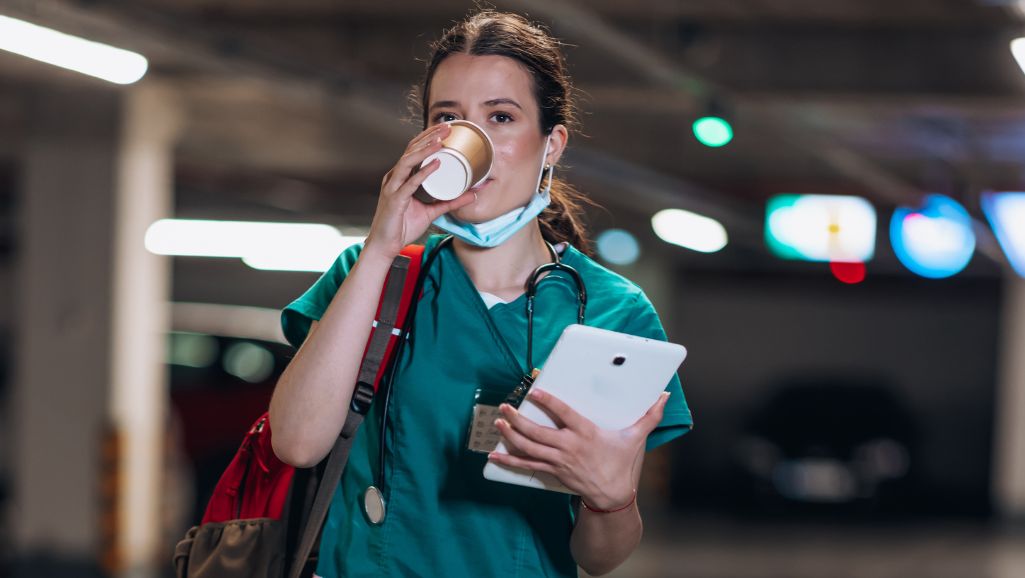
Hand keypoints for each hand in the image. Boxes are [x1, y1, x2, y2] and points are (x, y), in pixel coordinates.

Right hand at [363, 123, 476, 257]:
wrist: (385, 246)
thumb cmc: (402, 227)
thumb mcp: (431, 212)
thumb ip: (450, 203)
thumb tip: (471, 195)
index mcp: (401, 177)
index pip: (413, 150)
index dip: (428, 137)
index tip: (446, 129)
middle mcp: (395, 178)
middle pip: (411, 149)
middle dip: (429, 136)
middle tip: (448, 127)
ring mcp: (393, 187)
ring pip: (408, 161)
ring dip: (426, 149)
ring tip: (442, 140)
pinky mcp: (395, 200)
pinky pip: (410, 183)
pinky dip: (424, 172)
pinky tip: (436, 163)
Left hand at [489, 389, 670, 509]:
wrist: (612, 497)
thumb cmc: (621, 464)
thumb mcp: (635, 438)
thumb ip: (649, 416)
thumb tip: (665, 397)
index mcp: (586, 433)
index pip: (564, 414)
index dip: (548, 402)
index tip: (535, 392)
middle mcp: (569, 447)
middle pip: (538, 432)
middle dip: (518, 419)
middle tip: (505, 407)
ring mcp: (559, 461)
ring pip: (529, 448)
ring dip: (510, 436)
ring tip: (498, 423)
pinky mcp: (553, 472)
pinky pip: (527, 466)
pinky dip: (509, 461)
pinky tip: (494, 456)